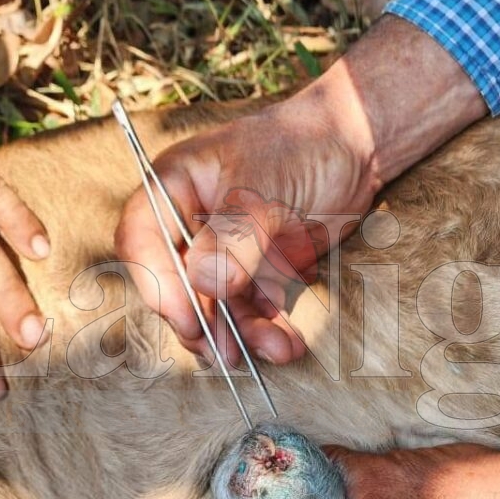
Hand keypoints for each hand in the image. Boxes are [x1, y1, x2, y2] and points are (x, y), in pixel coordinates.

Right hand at [115, 17, 486, 363]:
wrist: (356, 146)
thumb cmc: (301, 147)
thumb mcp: (263, 189)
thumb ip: (233, 238)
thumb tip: (204, 285)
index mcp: (174, 187)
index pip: (143, 240)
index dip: (157, 282)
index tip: (186, 316)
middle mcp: (190, 222)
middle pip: (175, 283)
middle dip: (200, 321)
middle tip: (223, 352)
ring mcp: (223, 249)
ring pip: (215, 304)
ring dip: (240, 333)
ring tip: (272, 350)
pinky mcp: (256, 269)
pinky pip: (250, 308)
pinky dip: (266, 328)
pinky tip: (288, 343)